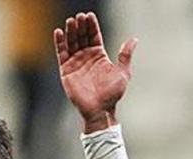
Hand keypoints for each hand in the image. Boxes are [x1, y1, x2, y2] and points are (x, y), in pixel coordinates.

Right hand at [54, 12, 136, 132]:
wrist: (100, 110)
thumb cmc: (112, 94)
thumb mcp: (123, 72)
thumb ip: (125, 55)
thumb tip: (133, 39)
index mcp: (99, 55)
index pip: (93, 36)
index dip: (91, 25)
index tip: (89, 15)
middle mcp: (86, 57)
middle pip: (81, 36)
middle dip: (80, 26)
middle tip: (79, 16)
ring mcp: (75, 63)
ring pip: (71, 42)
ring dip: (70, 31)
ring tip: (71, 21)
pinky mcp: (66, 70)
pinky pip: (61, 54)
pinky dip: (59, 43)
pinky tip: (58, 32)